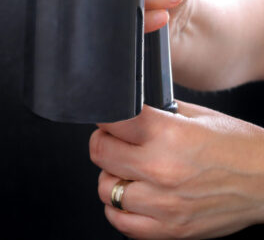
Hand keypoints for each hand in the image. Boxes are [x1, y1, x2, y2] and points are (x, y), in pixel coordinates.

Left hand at [89, 101, 263, 238]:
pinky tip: (133, 197)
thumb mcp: (195, 114)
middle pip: (99, 153)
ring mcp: (164, 203)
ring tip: (128, 170)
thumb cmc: (237, 146)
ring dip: (112, 177)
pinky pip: (121, 222)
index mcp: (167, 134)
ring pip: (105, 189)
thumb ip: (155, 112)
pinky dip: (119, 210)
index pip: (109, 121)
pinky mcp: (171, 229)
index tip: (109, 119)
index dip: (106, 117)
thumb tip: (124, 109)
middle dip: (105, 143)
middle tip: (117, 142)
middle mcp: (161, 168)